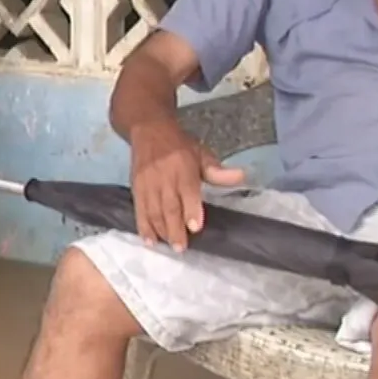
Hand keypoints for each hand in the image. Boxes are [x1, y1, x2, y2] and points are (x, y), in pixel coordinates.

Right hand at [128, 118, 244, 250]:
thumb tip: (241, 176)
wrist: (148, 129)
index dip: (191, 210)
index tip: (195, 227)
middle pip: (169, 206)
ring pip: (153, 211)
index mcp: (183, 168)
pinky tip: (150, 240)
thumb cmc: (180, 145)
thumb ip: (217, 171)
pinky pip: (139, 210)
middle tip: (181, 248)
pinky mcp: (136, 188)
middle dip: (174, 229)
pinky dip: (143, 227)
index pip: (188, 192)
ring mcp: (147, 184)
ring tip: (168, 247)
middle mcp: (164, 177)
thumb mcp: (201, 153)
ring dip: (160, 231)